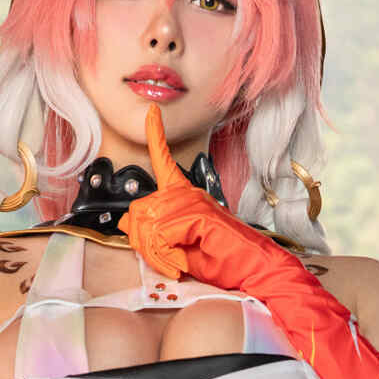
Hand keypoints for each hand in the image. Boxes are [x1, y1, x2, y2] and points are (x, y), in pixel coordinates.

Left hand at [118, 103, 302, 295]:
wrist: (253, 269)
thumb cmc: (218, 260)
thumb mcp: (176, 248)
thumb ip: (150, 235)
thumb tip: (124, 221)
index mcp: (184, 195)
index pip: (164, 160)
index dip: (155, 134)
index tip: (151, 110)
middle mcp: (188, 192)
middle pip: (138, 210)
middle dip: (143, 243)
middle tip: (165, 260)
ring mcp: (193, 201)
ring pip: (147, 225)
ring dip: (157, 253)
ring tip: (177, 262)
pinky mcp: (198, 214)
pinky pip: (161, 234)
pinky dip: (166, 255)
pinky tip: (181, 262)